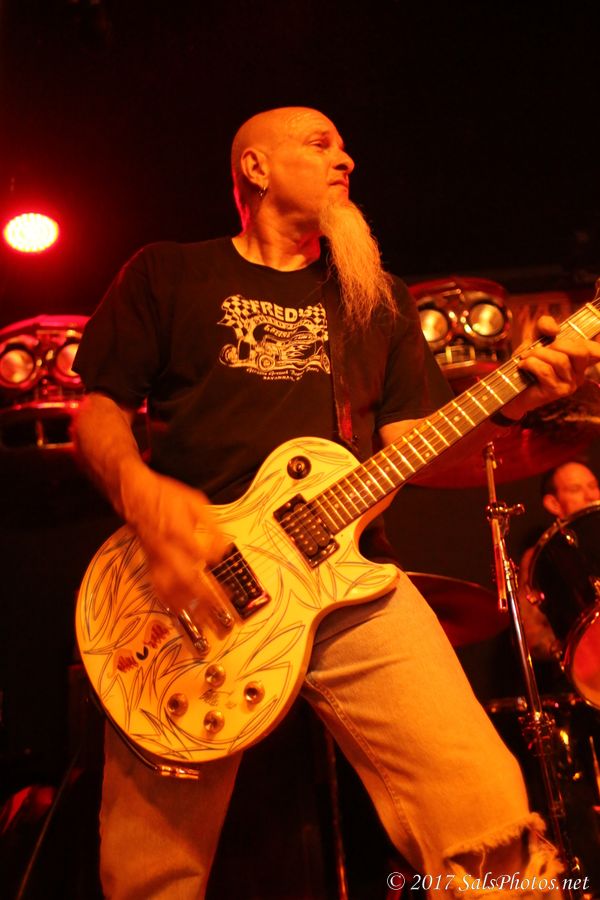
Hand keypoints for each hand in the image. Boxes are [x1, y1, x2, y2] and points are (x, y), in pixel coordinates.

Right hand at [121, 465, 228, 620]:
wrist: (136, 495)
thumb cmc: (166, 497)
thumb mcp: (196, 502)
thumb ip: (212, 525)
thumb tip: (224, 546)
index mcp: (178, 531)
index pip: (199, 554)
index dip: (214, 562)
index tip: (224, 566)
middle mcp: (166, 550)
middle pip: (186, 580)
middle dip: (204, 598)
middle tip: (219, 610)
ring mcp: (157, 559)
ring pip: (171, 589)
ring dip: (187, 607)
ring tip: (202, 620)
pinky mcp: (151, 564)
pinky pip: (159, 588)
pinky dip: (170, 602)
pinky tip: (180, 611)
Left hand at [502, 315, 599, 420]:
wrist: (511, 388)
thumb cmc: (528, 362)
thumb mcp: (536, 338)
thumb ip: (545, 325)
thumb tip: (555, 329)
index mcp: (579, 360)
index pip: (596, 351)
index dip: (597, 348)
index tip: (589, 347)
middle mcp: (579, 374)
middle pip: (580, 351)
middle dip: (557, 344)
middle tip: (540, 348)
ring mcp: (570, 385)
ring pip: (559, 360)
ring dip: (537, 353)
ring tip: (526, 357)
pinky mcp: (557, 392)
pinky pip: (545, 370)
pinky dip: (530, 363)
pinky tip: (523, 365)